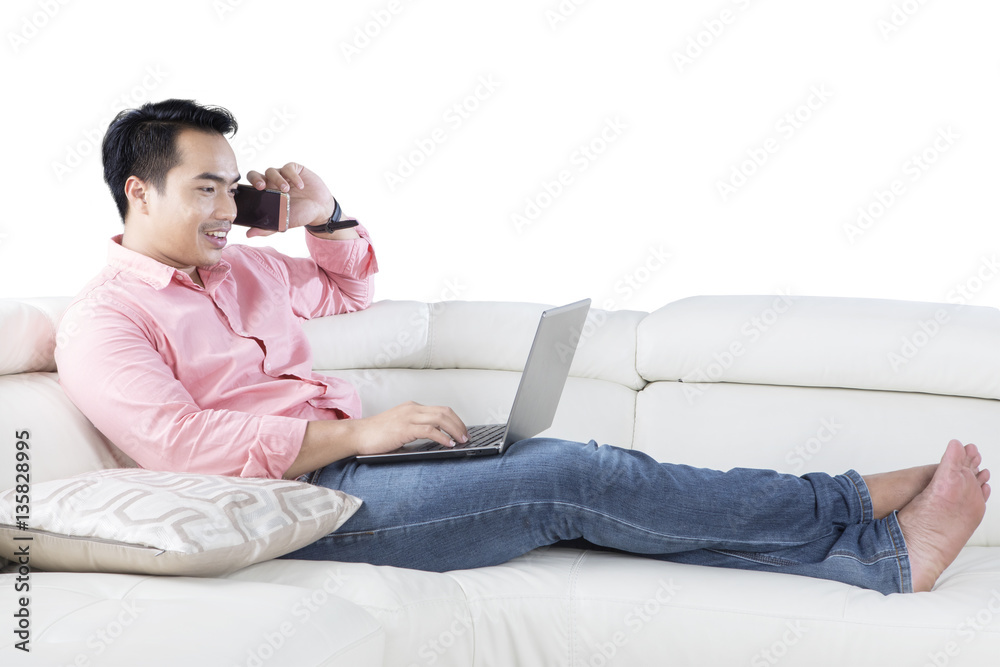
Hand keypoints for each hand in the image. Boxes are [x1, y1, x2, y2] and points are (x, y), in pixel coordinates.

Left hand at [243, 162, 333, 236]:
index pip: (251, 185)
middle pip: (256, 174)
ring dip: (277, 180)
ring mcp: (283, 175)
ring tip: (286, 190)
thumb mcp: (283, 223)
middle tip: (262, 187)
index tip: (256, 191)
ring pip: (272, 171)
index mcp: (266, 194)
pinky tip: (300, 186)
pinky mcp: (295, 170)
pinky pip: (289, 168)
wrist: (320, 210)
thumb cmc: (300, 215)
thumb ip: (266, 228)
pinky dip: (293, 176)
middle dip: (256, 179)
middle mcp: (271, 183)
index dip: (250, 185)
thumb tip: (249, 234)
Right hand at [352, 401, 469, 455]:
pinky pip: (429, 430)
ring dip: (455, 430)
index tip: (462, 431)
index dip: (455, 420)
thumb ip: (415, 428)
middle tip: (466, 436)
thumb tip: (435, 438)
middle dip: (459, 424)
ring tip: (461, 440)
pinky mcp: (404, 428)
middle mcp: (412, 409)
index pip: (440, 409)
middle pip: (444, 412)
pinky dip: (442, 437)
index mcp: (411, 408)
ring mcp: (408, 417)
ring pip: (440, 418)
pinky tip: (448, 444)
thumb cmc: (375, 434)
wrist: (357, 435)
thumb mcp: (399, 427)